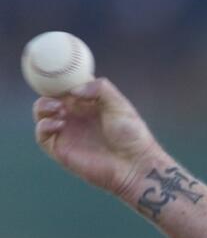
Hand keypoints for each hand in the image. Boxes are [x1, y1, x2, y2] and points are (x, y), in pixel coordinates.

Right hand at [34, 79, 162, 199]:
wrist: (134, 165)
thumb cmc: (131, 135)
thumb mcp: (120, 105)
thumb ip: (101, 89)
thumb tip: (74, 89)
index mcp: (90, 103)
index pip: (68, 86)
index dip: (61, 78)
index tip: (59, 72)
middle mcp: (76, 116)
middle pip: (50, 96)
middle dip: (48, 91)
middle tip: (59, 93)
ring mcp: (67, 132)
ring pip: (42, 113)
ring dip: (43, 106)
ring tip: (60, 108)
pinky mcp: (61, 149)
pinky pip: (42, 134)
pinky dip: (44, 125)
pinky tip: (60, 124)